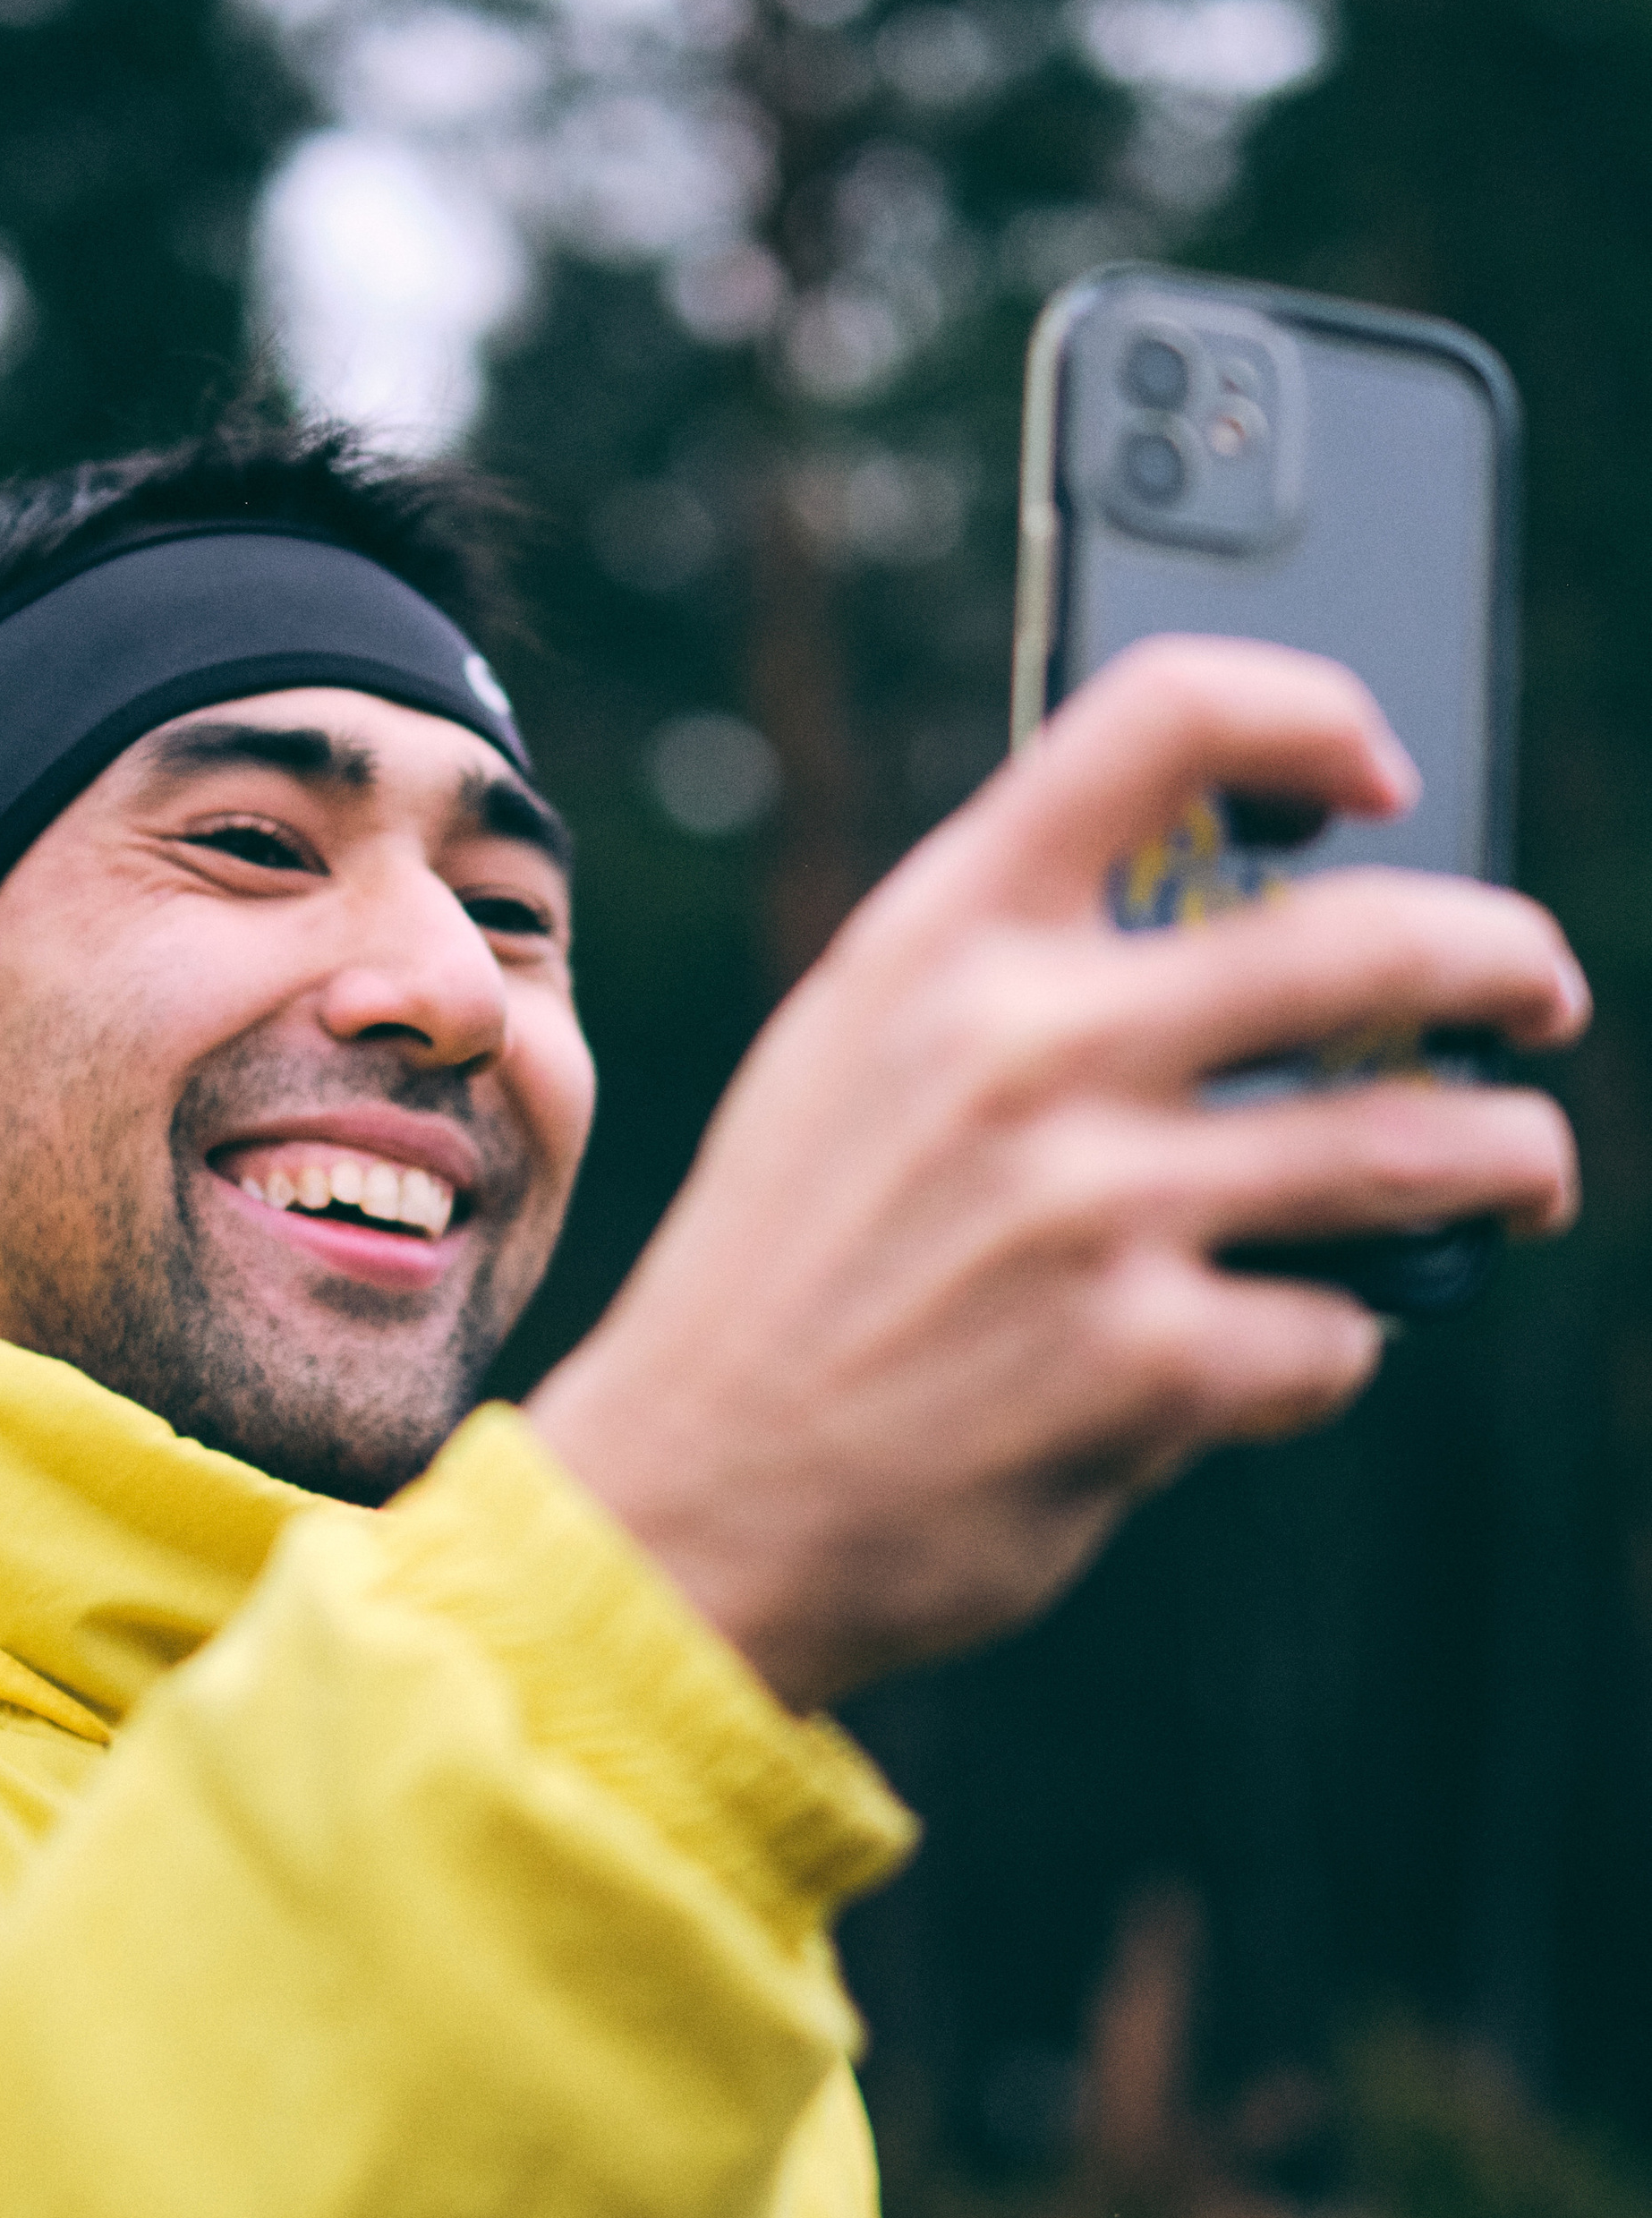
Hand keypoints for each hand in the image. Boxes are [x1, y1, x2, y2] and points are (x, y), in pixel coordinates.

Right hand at [527, 638, 1586, 1709]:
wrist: (684, 1501)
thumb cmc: (791, 1270)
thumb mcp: (851, 1055)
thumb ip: (1010, 962)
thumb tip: (1244, 911)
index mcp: (942, 936)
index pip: (1161, 722)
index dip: (1310, 716)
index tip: (1376, 775)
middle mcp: (1025, 1046)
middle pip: (1364, 940)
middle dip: (1502, 963)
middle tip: (1534, 994)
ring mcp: (1094, 1209)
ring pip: (1413, 1147)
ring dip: (1508, 1158)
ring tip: (1521, 1174)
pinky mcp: (1150, 1369)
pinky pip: (1336, 1332)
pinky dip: (1332, 1341)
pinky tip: (1270, 1349)